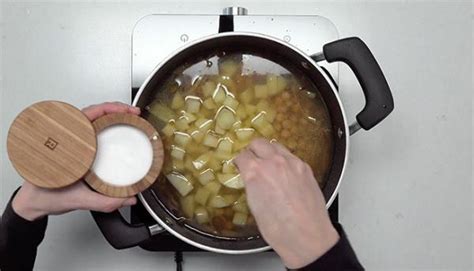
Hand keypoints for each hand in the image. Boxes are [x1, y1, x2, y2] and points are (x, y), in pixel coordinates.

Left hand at [12, 102, 140, 220]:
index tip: (128, 112)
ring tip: (127, 118)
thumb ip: (104, 201)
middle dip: (117, 109)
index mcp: (65, 143)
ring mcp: (69, 141)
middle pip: (94, 112)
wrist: (32, 204)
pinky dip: (104, 125)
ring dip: (110, 115)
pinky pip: (89, 129)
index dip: (112, 109)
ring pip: (91, 119)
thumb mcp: (77, 200)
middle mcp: (66, 138)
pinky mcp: (73, 147)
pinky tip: (113, 128)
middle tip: (134, 115)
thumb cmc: (44, 196)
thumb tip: (128, 199)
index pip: (90, 114)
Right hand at [234, 138, 338, 268]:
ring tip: (268, 165)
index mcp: (256, 172)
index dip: (239, 162)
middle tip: (252, 160)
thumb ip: (252, 185)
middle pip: (258, 143)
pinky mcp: (306, 168)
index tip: (240, 166)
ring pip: (276, 146)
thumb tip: (251, 179)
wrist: (308, 237)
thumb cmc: (280, 230)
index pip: (242, 155)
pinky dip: (284, 160)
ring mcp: (292, 163)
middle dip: (252, 151)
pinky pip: (291, 156)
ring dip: (269, 152)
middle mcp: (274, 162)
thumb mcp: (255, 207)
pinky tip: (284, 173)